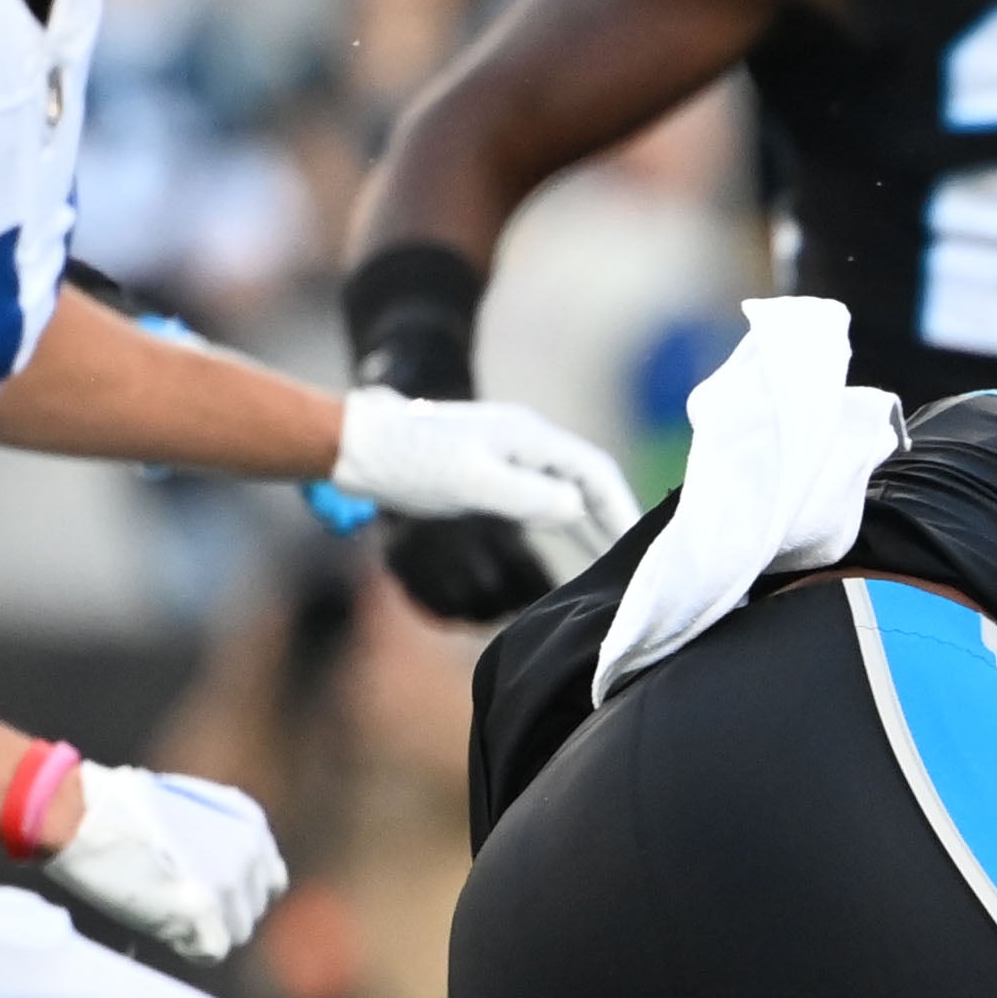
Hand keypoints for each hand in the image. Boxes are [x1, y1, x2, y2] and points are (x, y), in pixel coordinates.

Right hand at [42, 766, 285, 962]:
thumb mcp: (183, 807)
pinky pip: (212, 950)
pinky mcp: (205, 909)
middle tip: (172, 903)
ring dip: (203, 930)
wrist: (78, 813)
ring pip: (235, 933)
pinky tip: (162, 927)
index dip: (237, 895)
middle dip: (217, 914)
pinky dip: (189, 947)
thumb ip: (216, 837)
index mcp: (249, 823)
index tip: (204, 895)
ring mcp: (230, 881)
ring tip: (161, 908)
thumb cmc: (114, 810)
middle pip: (250, 910)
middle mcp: (249, 851)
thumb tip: (224, 873)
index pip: (269, 882)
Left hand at [330, 390, 644, 579]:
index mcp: (530, 437)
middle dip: (614, 517)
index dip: (622, 508)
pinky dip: (561, 520)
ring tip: (613, 559)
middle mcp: (527, 440)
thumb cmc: (411, 462)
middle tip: (638, 560)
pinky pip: (540, 496)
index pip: (595, 472)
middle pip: (587, 480)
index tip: (640, 546)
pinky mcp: (489, 468)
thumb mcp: (473, 483)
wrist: (356, 445)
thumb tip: (577, 510)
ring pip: (565, 489)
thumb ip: (530, 498)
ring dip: (590, 522)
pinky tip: (569, 541)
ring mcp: (508, 453)